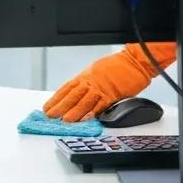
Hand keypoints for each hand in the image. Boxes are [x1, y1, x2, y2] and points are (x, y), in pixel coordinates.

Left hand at [43, 41, 176, 121]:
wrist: (134, 62)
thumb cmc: (118, 66)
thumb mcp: (97, 71)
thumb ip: (88, 82)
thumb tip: (78, 93)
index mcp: (86, 75)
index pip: (67, 88)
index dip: (56, 98)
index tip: (48, 107)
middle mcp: (91, 81)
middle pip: (72, 95)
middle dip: (60, 106)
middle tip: (50, 116)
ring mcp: (101, 87)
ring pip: (83, 101)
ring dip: (73, 111)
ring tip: (64, 120)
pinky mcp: (112, 94)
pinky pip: (100, 105)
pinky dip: (92, 112)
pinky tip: (84, 119)